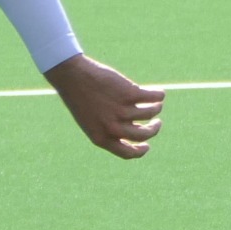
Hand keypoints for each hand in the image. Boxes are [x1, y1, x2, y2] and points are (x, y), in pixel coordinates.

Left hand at [43, 54, 163, 158]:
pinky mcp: (130, 93)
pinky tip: (158, 93)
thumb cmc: (79, 97)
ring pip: (151, 113)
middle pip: (144, 135)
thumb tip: (136, 129)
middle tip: (156, 122)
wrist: (71, 76)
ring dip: (156, 108)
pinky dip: (159, 95)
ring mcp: (121, 111)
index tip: (147, 145)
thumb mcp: (89, 120)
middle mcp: (112, 128)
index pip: (128, 153)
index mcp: (101, 138)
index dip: (141, 150)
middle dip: (154, 129)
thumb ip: (108, 129)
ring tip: (154, 102)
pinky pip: (154, 97)